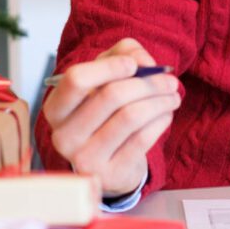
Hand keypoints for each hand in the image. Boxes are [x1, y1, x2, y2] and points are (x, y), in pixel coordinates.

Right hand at [41, 38, 180, 197]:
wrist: (109, 163)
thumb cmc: (106, 112)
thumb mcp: (107, 75)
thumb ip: (123, 54)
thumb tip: (143, 61)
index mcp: (56, 108)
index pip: (77, 79)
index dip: (109, 67)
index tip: (134, 64)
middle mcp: (64, 135)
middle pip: (111, 95)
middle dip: (149, 83)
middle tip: (170, 80)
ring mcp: (85, 159)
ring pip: (131, 117)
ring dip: (160, 101)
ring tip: (173, 95)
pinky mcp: (109, 175)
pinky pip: (142, 139)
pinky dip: (161, 121)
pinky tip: (166, 115)